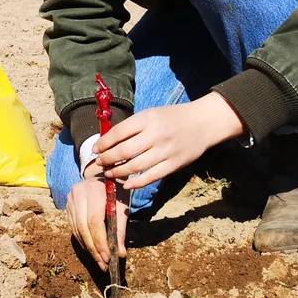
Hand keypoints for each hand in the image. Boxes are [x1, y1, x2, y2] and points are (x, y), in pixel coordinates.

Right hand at [65, 162, 128, 269]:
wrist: (102, 174)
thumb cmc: (116, 190)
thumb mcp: (122, 204)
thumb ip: (121, 228)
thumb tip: (120, 253)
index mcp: (94, 190)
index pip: (94, 221)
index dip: (100, 241)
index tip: (108, 257)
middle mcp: (79, 193)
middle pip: (84, 227)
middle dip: (94, 248)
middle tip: (103, 263)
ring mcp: (70, 198)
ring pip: (77, 229)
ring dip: (88, 247)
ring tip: (99, 261)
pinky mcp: (67, 204)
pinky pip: (73, 227)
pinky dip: (82, 241)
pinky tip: (91, 249)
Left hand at [95, 91, 244, 189]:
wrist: (202, 123)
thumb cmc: (172, 117)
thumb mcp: (151, 114)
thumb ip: (133, 126)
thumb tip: (109, 141)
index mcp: (147, 118)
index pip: (119, 133)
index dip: (104, 143)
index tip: (95, 150)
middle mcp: (155, 134)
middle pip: (124, 151)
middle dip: (107, 159)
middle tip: (100, 163)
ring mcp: (165, 150)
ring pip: (135, 166)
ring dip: (118, 172)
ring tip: (109, 173)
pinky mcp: (174, 164)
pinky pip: (152, 176)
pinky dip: (137, 182)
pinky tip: (127, 183)